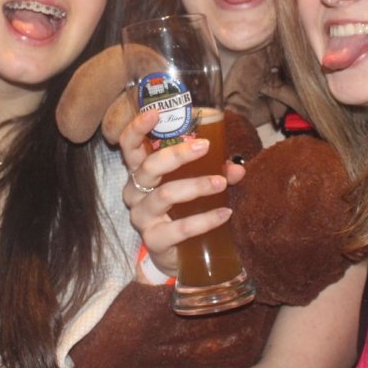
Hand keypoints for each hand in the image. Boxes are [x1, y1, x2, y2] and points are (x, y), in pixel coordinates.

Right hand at [119, 109, 244, 276]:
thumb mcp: (194, 183)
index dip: (138, 127)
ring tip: (222, 183)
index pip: (129, 145)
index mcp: (140, 171)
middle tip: (205, 147)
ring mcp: (141, 217)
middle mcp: (135, 191)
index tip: (156, 113)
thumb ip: (215, 171)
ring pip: (165, 195)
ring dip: (197, 186)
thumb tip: (238, 168)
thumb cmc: (180, 209)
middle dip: (178, 154)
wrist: (173, 254)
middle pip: (148, 166)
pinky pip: (179, 228)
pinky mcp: (153, 240)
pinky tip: (224, 214)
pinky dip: (205, 220)